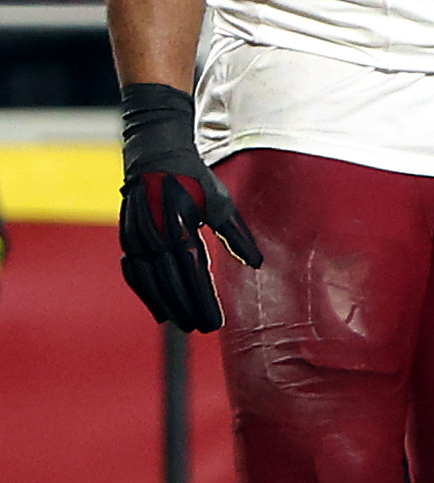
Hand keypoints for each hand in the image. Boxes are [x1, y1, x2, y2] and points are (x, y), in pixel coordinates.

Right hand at [118, 81, 259, 331]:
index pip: (192, 274)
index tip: (215, 323)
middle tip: (203, 329)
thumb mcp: (220, 202)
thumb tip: (256, 264)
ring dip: (166, 306)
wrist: (155, 152)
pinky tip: (158, 311)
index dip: (203, 301)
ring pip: (149, 282)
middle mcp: (153, 235)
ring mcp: (136, 237)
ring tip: (183, 325)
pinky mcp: (127, 236)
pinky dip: (145, 293)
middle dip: (187, 309)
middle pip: (169, 283)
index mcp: (178, 227)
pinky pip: (134, 272)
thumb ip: (236, 235)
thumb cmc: (194, 177)